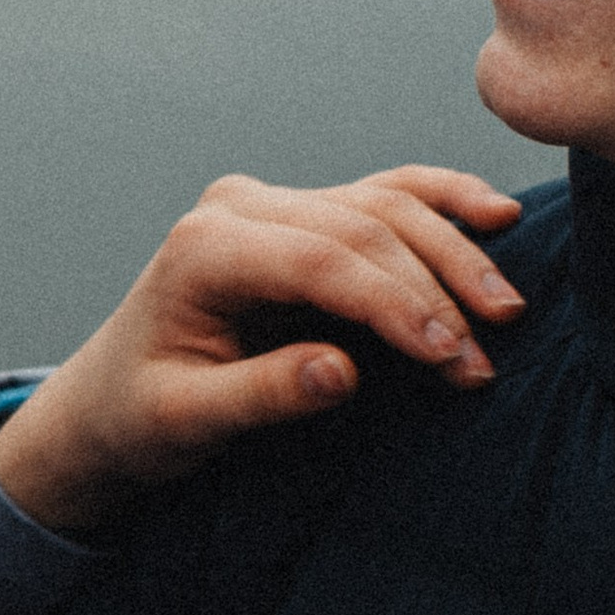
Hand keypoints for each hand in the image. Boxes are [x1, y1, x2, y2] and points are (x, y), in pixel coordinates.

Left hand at [0, 165, 526, 535]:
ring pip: (386, 204)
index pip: (322, 259)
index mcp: (205, 247)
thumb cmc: (139, 415)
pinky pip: (385, 194)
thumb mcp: (184, 420)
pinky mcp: (304, 215)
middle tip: (484, 361)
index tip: (451, 357)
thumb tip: (342, 372)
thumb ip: (261, 395)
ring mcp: (274, 203)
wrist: (108, 400)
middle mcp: (241, 207)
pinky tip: (495, 214)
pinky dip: (442, 201)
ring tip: (505, 311)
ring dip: (453, 254)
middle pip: (364, 227)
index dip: (394, 305)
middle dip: (434, 292)